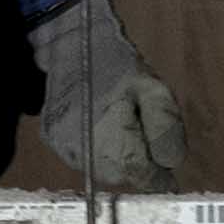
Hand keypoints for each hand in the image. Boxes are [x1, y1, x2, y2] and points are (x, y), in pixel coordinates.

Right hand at [26, 0, 189, 187]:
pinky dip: (100, 153)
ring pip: (104, 171)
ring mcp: (64, 148)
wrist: (73, 46)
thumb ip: (166, 127)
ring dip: (120, 159)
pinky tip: (104, 128)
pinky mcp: (53, 144)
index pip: (140, 176)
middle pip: (122, 176)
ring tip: (122, 127)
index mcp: (110, 137)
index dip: (158, 177)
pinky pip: (86, 161)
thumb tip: (170, 165)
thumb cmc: (118, 66)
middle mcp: (82, 150)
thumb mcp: (154, 89)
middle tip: (143, 135)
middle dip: (138, 164)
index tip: (169, 175)